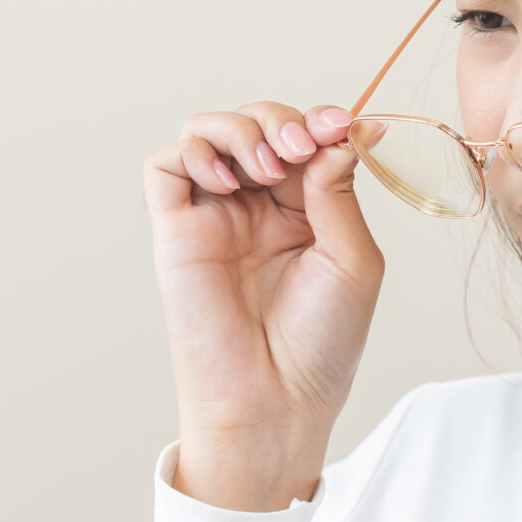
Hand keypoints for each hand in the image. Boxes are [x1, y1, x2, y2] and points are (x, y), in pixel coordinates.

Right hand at [144, 102, 382, 509]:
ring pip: (207, 131)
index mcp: (303, 211)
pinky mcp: (174, 231)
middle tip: (301, 147)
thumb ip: (338, 192)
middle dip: (281, 120)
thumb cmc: (320, 345)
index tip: (343, 125)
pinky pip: (167, 165)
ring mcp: (212, 216)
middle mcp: (255, 207)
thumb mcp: (353, 260)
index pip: (303, 139)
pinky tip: (228, 180)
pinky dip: (195, 153)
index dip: (320, 121)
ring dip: (240, 128)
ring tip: (269, 164)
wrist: (275, 402)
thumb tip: (338, 133)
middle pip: (256, 124)